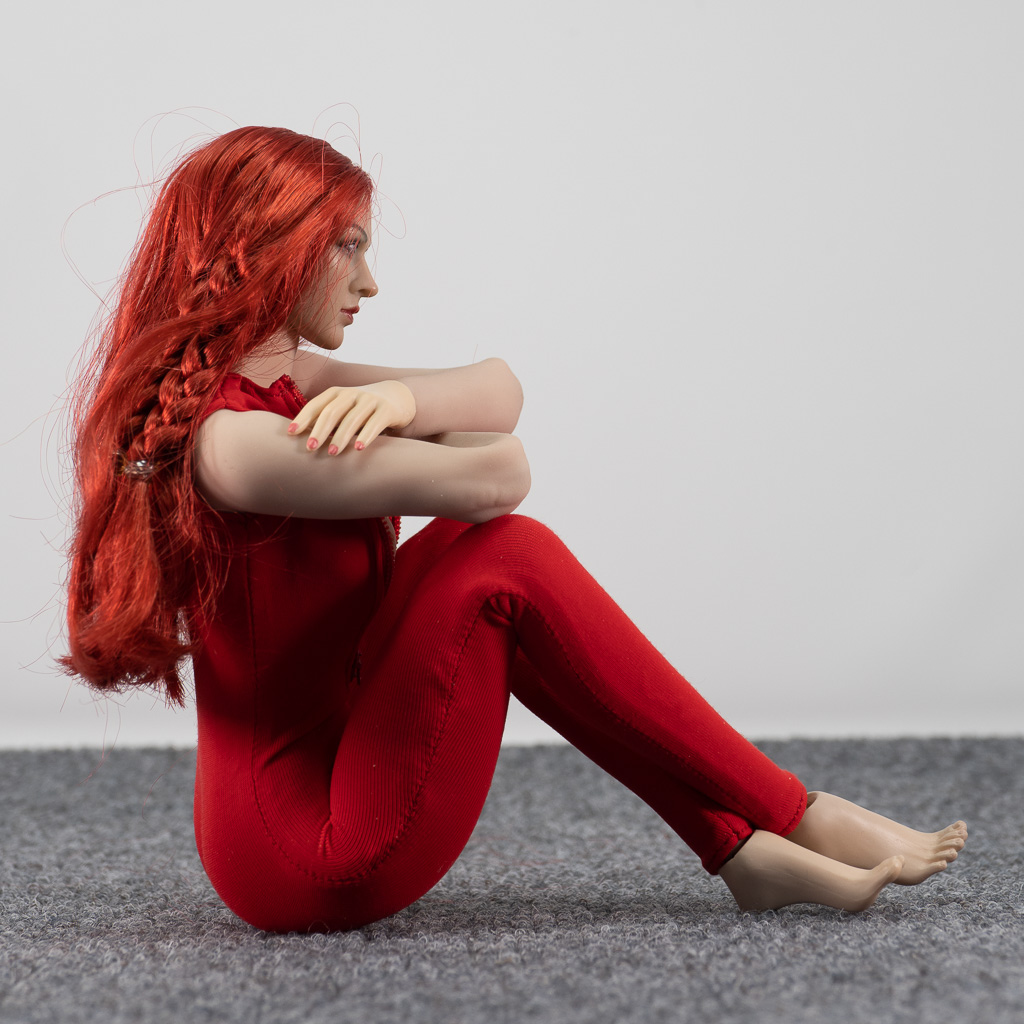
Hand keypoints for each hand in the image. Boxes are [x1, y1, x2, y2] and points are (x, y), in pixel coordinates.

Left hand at [286, 380, 415, 453]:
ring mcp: (371, 400)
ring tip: (332, 453)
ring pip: (352, 418)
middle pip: (332, 411)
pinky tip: (358, 448)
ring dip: (341, 437)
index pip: (317, 405)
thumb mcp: (344, 410)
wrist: (398, 398)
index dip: (303, 418)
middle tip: (310, 448)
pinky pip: (375, 423)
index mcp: (337, 394)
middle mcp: (352, 394)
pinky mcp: (387, 409)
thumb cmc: (363, 410)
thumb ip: (327, 421)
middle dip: (319, 430)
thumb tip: (299, 440)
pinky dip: (366, 436)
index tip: (291, 433)